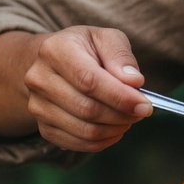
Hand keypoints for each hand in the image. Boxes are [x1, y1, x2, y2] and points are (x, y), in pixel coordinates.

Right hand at [22, 26, 152, 151]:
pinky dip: (104, 141)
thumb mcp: (105, 38)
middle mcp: (40, 80)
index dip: (120, 97)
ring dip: (115, 129)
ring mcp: (38, 107)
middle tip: (140, 111)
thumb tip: (134, 82)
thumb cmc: (84, 50)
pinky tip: (115, 128)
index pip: (89, 81)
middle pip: (88, 110)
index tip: (145, 105)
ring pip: (86, 131)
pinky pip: (80, 144)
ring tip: (128, 118)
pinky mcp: (45, 129)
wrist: (51, 64)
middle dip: (122, 115)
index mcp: (54, 51)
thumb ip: (121, 55)